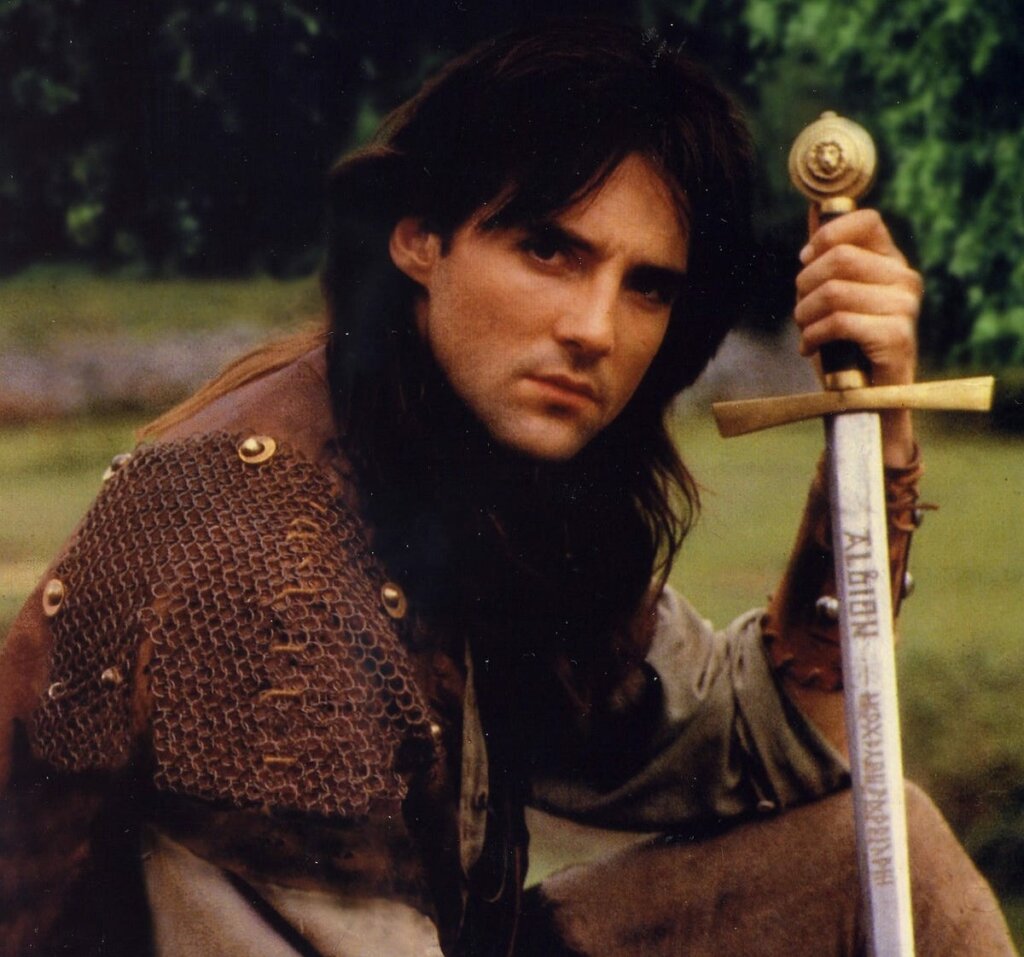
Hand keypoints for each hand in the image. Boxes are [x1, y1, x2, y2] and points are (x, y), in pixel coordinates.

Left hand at [793, 208, 921, 464]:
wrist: (865, 400)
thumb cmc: (846, 346)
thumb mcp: (833, 295)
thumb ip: (828, 254)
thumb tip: (815, 209)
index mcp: (892, 262)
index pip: (865, 220)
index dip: (825, 236)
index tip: (805, 261)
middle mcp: (905, 279)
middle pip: (838, 257)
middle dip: (804, 284)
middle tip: (801, 309)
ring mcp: (904, 307)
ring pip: (833, 291)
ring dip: (805, 315)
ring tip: (806, 331)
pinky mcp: (896, 336)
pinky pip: (838, 321)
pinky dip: (813, 335)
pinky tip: (810, 348)